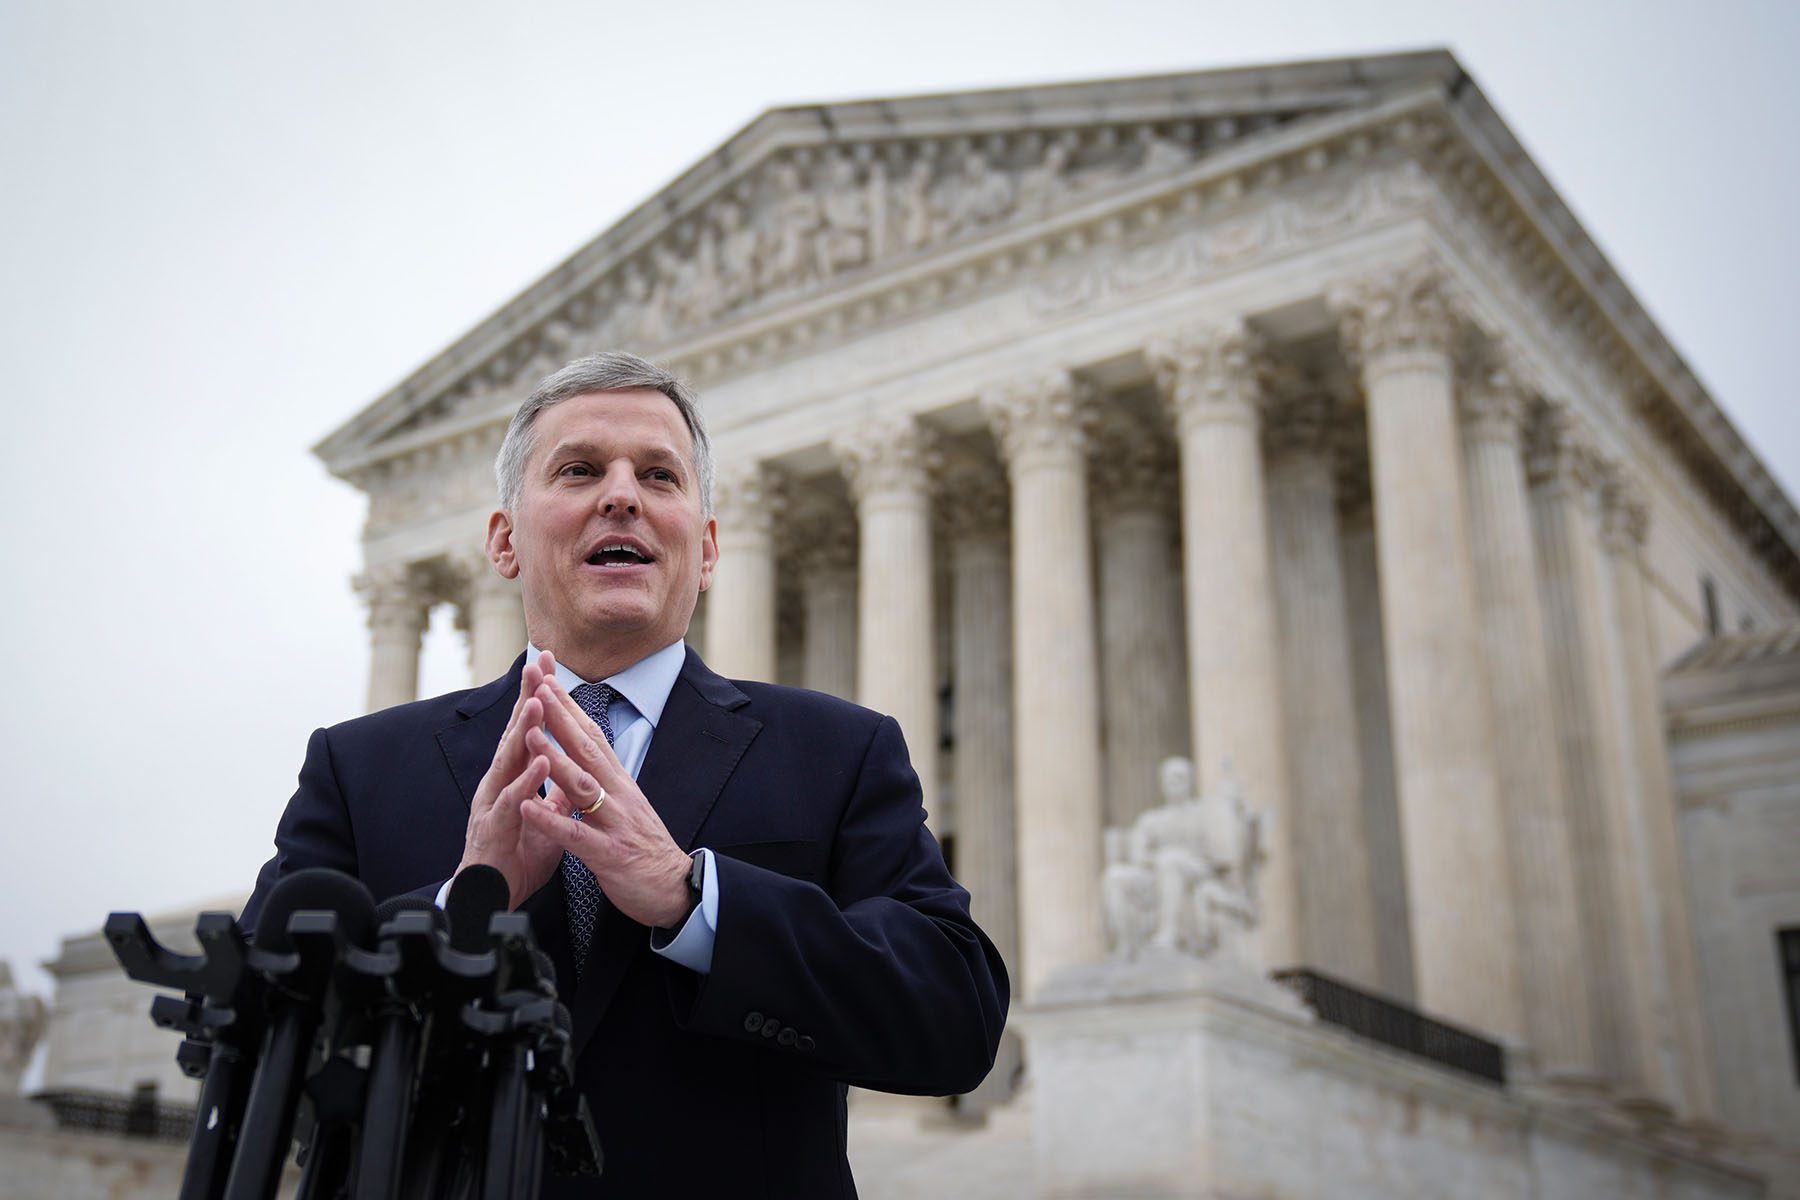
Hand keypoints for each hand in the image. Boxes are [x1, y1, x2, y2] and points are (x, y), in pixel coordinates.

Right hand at [457, 651, 565, 908]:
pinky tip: (540, 764)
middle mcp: (501, 783)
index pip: (530, 730)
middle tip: (538, 664)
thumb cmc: (516, 854)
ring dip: (523, 732)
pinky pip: (512, 802)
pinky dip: (526, 782)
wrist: (492, 897)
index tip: (550, 663)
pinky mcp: (494, 829)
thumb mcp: (545, 818)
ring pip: (509, 761)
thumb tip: (569, 770)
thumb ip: (555, 792)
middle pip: (515, 734)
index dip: (540, 697)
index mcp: (516, 777)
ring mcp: (494, 803)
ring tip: (538, 702)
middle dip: (527, 698)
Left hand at [517, 675, 692, 928]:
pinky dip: (550, 820)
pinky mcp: (609, 855)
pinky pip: (576, 835)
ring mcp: (615, 823)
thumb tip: (586, 755)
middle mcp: (619, 795)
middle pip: (587, 750)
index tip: (550, 682)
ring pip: (582, 785)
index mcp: (620, 784)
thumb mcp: (626, 806)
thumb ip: (605, 781)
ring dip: (555, 759)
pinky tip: (528, 807)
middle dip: (561, 718)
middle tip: (540, 687)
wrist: (676, 889)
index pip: (593, 738)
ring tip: (529, 735)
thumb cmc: (646, 849)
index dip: (571, 710)